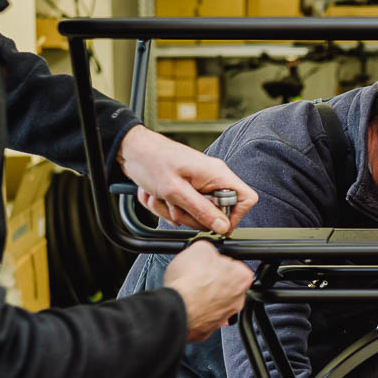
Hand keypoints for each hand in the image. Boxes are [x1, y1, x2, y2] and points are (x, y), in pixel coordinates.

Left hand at [116, 125, 257, 233]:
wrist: (131, 150)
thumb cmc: (151, 161)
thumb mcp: (175, 190)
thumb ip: (201, 210)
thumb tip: (222, 226)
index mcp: (217, 174)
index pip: (246, 199)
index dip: (234, 216)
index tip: (214, 223)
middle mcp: (212, 179)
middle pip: (217, 213)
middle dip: (192, 216)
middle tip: (175, 206)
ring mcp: (199, 185)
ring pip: (196, 214)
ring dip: (174, 211)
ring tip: (161, 197)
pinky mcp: (187, 190)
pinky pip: (183, 210)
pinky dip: (166, 207)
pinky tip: (157, 195)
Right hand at [163, 241, 253, 341]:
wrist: (176, 309)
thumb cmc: (189, 282)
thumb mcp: (200, 248)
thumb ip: (210, 249)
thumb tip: (208, 251)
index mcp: (242, 277)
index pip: (234, 265)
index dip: (217, 262)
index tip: (207, 264)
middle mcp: (238, 299)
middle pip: (226, 284)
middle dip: (213, 280)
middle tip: (197, 277)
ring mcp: (225, 316)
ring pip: (216, 300)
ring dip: (205, 296)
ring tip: (190, 290)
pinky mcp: (210, 328)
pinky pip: (205, 315)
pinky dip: (197, 309)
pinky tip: (188, 302)